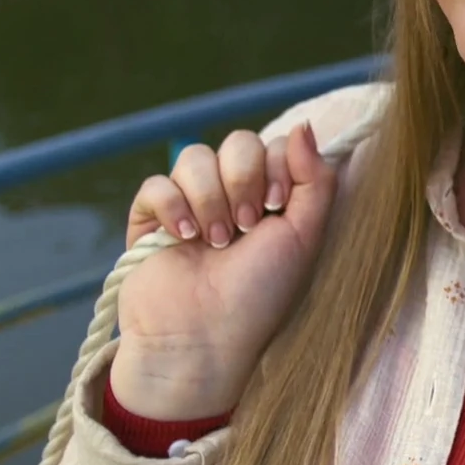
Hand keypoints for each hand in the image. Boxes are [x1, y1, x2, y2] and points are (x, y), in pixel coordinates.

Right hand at [109, 121, 336, 419]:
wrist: (204, 339)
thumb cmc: (260, 295)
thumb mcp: (304, 237)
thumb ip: (314, 179)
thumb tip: (304, 125)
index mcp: (271, 198)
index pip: (274, 144)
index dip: (276, 166)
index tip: (275, 203)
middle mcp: (232, 195)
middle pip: (237, 142)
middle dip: (242, 179)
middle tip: (244, 226)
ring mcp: (190, 205)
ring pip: (194, 157)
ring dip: (209, 198)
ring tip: (214, 242)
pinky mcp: (150, 220)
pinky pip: (156, 184)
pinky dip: (171, 206)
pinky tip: (182, 238)